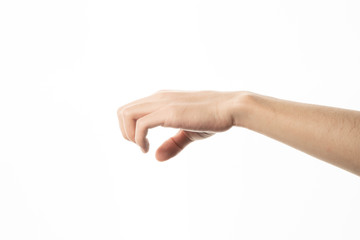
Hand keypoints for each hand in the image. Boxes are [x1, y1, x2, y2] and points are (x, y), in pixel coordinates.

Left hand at [117, 90, 238, 160]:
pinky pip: (141, 125)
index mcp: (161, 100)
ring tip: (142, 147)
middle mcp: (158, 98)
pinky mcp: (168, 112)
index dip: (130, 128)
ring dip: (129, 134)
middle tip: (140, 145)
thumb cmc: (212, 118)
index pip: (131, 109)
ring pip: (126, 114)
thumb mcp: (188, 134)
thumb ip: (173, 144)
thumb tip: (156, 157)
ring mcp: (162, 103)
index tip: (143, 142)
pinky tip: (148, 149)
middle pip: (122, 111)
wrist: (230, 108)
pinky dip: (139, 139)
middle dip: (124, 131)